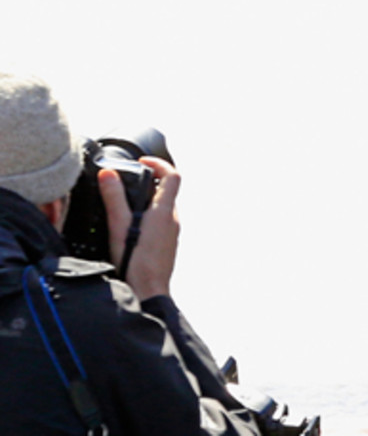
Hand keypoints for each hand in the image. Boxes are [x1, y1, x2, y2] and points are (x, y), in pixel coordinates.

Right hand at [98, 156, 179, 300]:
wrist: (148, 291)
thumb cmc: (136, 262)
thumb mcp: (119, 225)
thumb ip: (114, 198)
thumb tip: (108, 174)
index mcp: (165, 211)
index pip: (173, 175)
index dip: (159, 163)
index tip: (142, 161)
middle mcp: (173, 219)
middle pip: (167, 191)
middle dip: (148, 182)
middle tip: (127, 183)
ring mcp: (172, 233)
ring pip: (163, 208)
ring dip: (146, 201)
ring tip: (124, 206)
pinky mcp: (167, 244)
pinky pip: (160, 223)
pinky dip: (147, 217)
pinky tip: (130, 228)